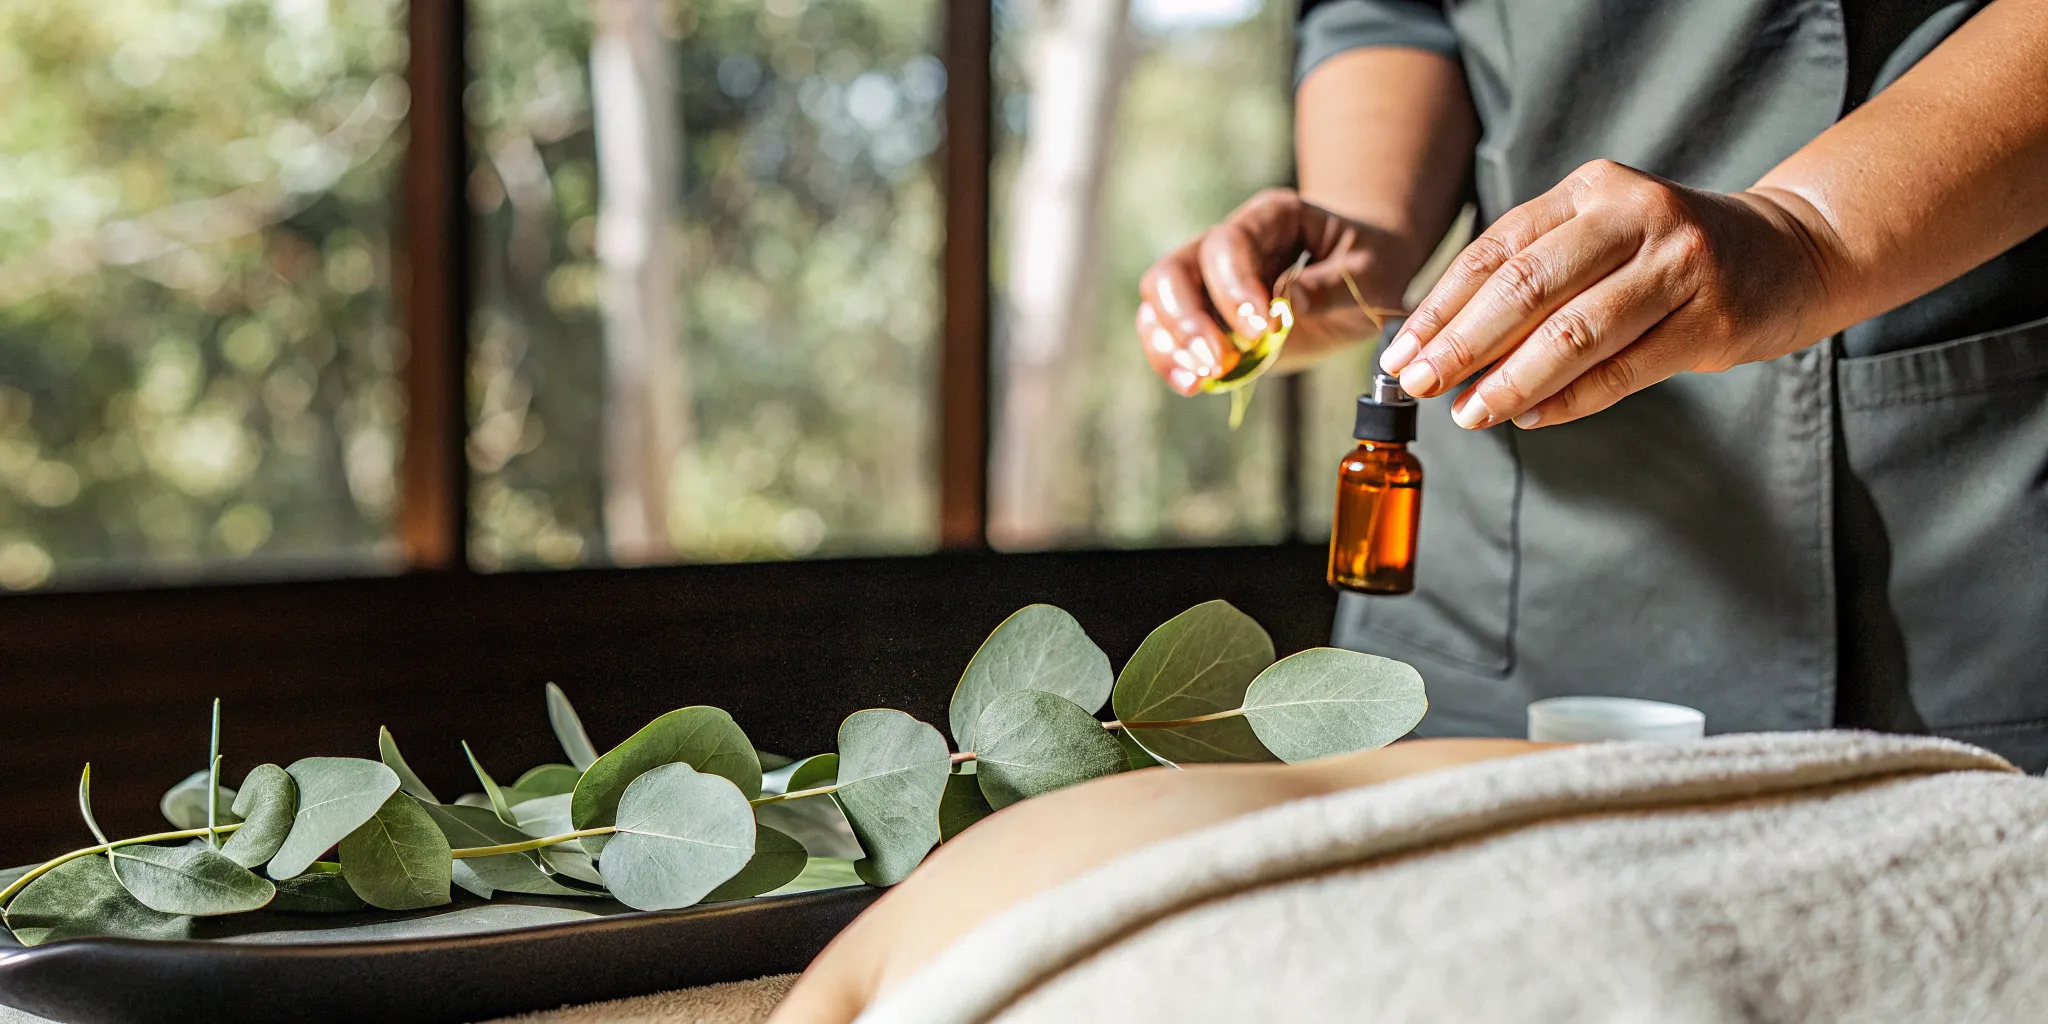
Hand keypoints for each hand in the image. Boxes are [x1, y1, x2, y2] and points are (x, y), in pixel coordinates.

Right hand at [1136, 189, 1412, 395]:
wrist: (1363, 280)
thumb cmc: (1369, 268)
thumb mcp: (1371, 274)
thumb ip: (1331, 286)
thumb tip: (1288, 305)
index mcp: (1270, 218)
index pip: (1228, 243)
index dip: (1234, 287)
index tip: (1262, 331)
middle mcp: (1227, 242)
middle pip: (1175, 269)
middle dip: (1191, 320)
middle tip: (1219, 361)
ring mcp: (1208, 279)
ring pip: (1158, 300)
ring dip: (1172, 343)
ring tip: (1202, 377)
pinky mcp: (1205, 316)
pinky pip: (1164, 333)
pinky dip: (1170, 361)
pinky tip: (1193, 385)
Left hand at [1378, 160, 1830, 428]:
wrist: (1792, 250)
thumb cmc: (1669, 253)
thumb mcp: (1601, 235)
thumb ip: (1533, 275)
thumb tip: (1443, 346)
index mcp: (1592, 189)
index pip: (1496, 250)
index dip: (1440, 306)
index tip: (1399, 352)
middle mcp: (1635, 215)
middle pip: (1527, 287)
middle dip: (1462, 343)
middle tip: (1419, 385)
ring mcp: (1679, 265)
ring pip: (1574, 332)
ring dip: (1511, 380)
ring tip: (1468, 413)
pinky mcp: (1712, 319)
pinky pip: (1624, 370)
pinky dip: (1569, 399)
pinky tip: (1529, 416)